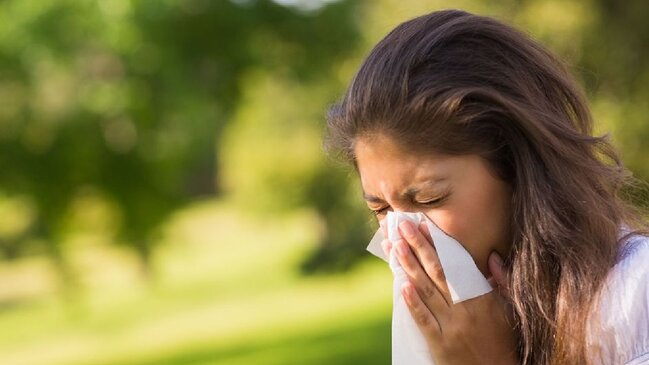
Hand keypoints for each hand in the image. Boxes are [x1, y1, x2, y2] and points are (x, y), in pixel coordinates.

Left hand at [381, 220, 517, 364]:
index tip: (424, 226)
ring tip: (396, 246)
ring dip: (409, 267)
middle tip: (402, 226)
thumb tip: (492, 257)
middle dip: (418, 246)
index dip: (438, 244)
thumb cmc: (503, 341)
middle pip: (437, 272)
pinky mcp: (440, 344)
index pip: (456, 264)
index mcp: (483, 298)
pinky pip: (424, 320)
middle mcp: (466, 310)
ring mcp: (452, 327)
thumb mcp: (509, 310)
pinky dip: (413, 303)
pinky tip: (402, 285)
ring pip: (427, 291)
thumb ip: (502, 282)